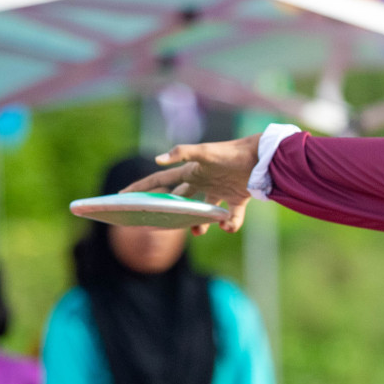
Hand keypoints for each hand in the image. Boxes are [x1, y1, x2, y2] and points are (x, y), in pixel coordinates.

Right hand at [122, 134, 261, 234]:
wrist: (261, 157)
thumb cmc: (231, 153)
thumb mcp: (204, 152)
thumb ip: (181, 154)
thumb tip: (156, 160)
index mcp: (191, 172)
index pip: (161, 180)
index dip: (142, 187)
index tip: (123, 196)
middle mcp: (203, 181)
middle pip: (180, 198)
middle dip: (169, 210)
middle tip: (160, 222)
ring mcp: (220, 190)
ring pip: (204, 211)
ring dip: (199, 223)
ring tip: (198, 230)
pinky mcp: (238, 199)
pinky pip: (231, 216)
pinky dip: (230, 224)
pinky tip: (227, 225)